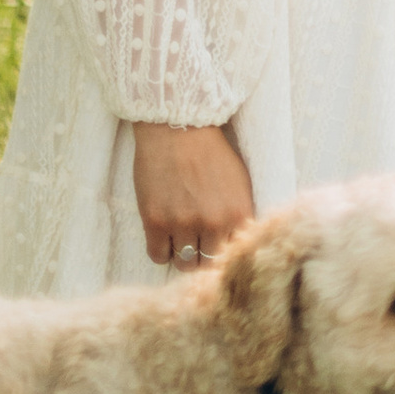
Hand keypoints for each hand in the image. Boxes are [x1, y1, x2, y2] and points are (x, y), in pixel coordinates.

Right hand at [132, 123, 255, 272]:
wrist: (178, 129)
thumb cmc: (211, 153)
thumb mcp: (239, 184)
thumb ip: (239, 216)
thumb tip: (236, 244)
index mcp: (238, 214)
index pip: (235, 255)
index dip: (225, 253)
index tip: (217, 249)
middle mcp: (213, 224)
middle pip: (208, 264)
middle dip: (203, 256)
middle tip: (196, 244)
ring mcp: (183, 224)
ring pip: (184, 263)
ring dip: (182, 254)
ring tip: (180, 237)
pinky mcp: (155, 222)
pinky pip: (158, 257)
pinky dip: (161, 251)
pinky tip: (163, 235)